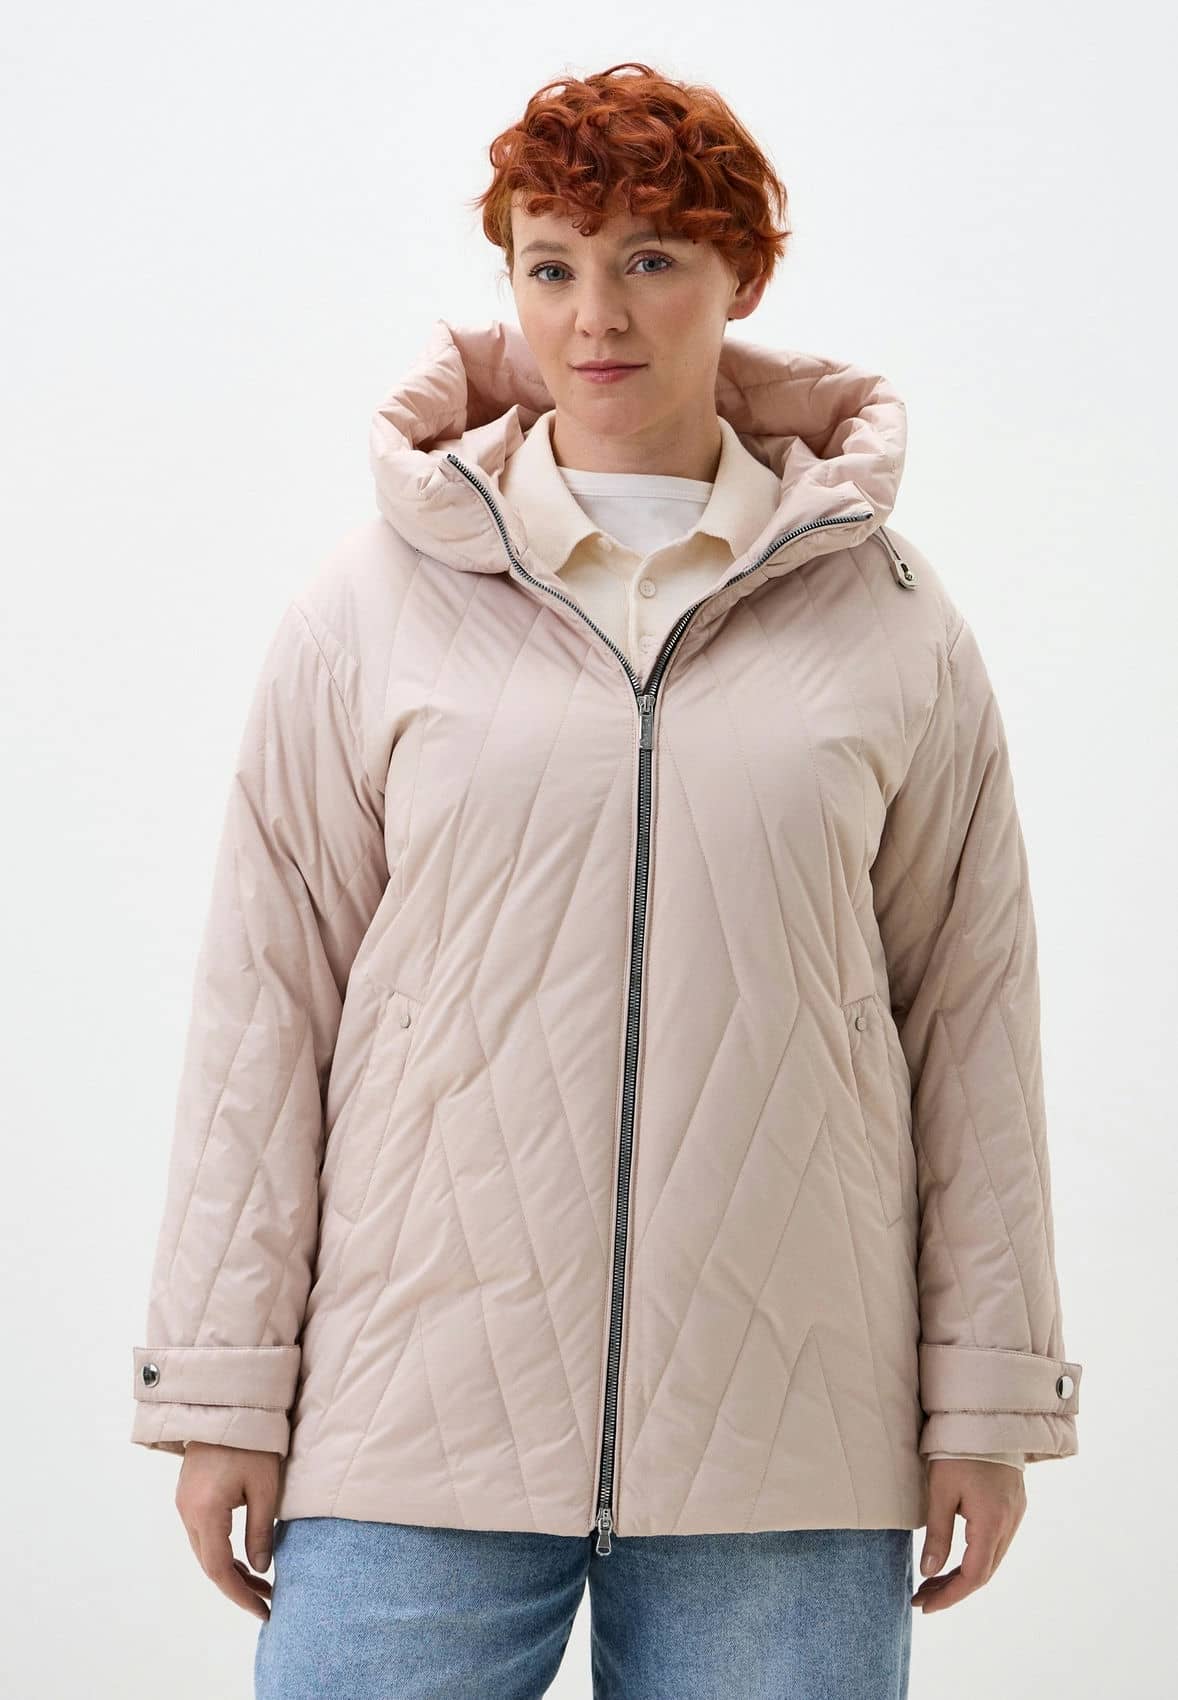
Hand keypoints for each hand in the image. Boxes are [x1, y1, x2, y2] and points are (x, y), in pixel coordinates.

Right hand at [175, 1441, 280, 1620]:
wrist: (227, 1404)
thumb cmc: (253, 1442)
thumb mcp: (265, 1487)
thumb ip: (260, 1531)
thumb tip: (260, 1569)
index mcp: (205, 1512)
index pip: (220, 1569)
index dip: (240, 1595)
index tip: (264, 1610)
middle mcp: (187, 1512)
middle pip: (209, 1564)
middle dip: (237, 1586)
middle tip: (268, 1598)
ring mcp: (184, 1503)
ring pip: (204, 1551)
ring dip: (230, 1569)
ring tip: (261, 1581)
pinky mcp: (188, 1495)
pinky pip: (202, 1534)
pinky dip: (222, 1550)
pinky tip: (243, 1556)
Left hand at [912, 1458, 1025, 1613]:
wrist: (987, 1417)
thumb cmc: (958, 1450)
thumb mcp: (940, 1490)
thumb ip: (938, 1534)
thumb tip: (929, 1573)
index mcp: (992, 1523)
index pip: (973, 1576)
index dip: (949, 1596)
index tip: (924, 1606)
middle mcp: (1009, 1524)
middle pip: (983, 1573)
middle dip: (952, 1589)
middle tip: (922, 1597)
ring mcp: (1015, 1516)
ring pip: (991, 1560)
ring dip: (963, 1575)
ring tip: (932, 1582)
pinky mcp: (1014, 1506)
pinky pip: (996, 1544)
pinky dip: (975, 1558)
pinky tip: (955, 1559)